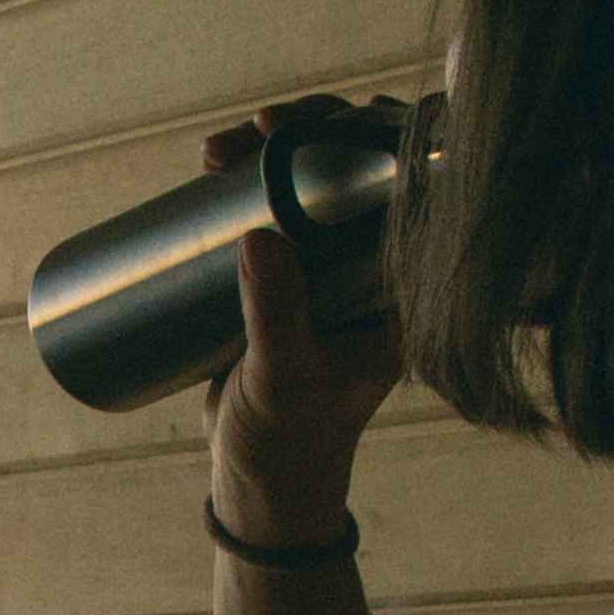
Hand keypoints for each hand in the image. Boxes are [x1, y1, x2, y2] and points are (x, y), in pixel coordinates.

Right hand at [202, 104, 402, 535]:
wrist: (263, 486)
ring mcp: (331, 271)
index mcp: (399, 286)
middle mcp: (373, 269)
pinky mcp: (290, 279)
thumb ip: (276, 314)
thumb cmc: (290, 443)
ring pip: (312, 181)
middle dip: (303, 132)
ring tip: (211, 156)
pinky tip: (212, 166)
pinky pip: (277, 209)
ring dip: (268, 150)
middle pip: (354, 168)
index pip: (402, 184)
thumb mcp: (282, 380)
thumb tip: (258, 236)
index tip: (297, 128)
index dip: (363, 135)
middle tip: (243, 137)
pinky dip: (249, 179)